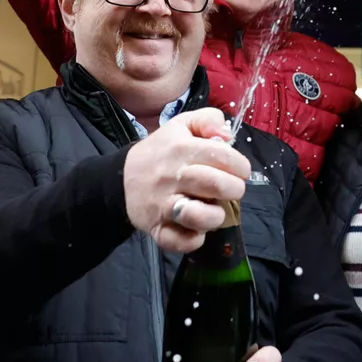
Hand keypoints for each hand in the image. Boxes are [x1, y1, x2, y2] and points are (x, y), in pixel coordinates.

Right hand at [122, 107, 250, 252]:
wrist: (121, 178)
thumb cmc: (162, 152)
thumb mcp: (182, 125)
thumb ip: (208, 120)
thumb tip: (226, 134)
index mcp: (180, 148)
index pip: (221, 155)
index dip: (240, 165)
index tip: (240, 170)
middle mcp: (171, 176)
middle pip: (216, 184)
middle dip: (235, 189)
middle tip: (232, 189)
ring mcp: (162, 204)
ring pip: (197, 216)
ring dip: (215, 215)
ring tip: (214, 209)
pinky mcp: (155, 227)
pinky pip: (178, 241)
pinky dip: (193, 240)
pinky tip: (197, 230)